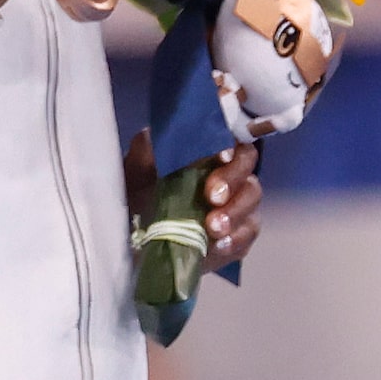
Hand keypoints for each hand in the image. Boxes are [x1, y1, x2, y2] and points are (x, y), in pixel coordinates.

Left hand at [125, 130, 262, 276]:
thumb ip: (148, 148)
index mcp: (210, 158)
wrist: (130, 235)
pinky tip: (217, 245)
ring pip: (250, 208)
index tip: (221, 157)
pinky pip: (245, 238)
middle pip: (248, 176)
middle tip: (212, 197)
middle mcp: (229, 182)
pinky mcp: (235, 239)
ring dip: (234, 215)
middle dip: (232, 184)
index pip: (236, 147)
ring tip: (212, 227)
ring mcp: (235, 211)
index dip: (234, 150)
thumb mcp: (136, 169)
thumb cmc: (136, 193)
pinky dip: (234, 241)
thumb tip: (159, 134)